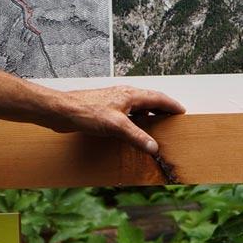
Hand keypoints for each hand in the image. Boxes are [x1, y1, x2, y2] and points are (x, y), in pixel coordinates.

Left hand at [38, 86, 184, 155]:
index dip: (171, 105)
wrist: (61, 111)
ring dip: (147, 117)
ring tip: (155, 129)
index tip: (182, 112)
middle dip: (161, 111)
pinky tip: (131, 132)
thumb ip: (136, 136)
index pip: (158, 98)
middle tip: (171, 122)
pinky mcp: (104, 110)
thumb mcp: (116, 126)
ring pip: (137, 108)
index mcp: (130, 95)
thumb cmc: (86, 112)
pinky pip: (125, 115)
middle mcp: (123, 96)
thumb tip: (154, 147)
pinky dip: (134, 122)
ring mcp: (113, 102)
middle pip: (148, 101)